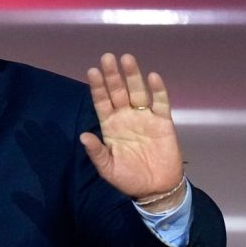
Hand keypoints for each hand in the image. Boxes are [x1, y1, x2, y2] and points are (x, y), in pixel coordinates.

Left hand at [79, 53, 184, 211]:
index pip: (102, 102)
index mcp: (110, 126)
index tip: (92, 71)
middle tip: (107, 57)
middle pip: (118, 92)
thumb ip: (97, 152)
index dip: (97, 87)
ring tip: (126, 59)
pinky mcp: (163, 122)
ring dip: (132, 76)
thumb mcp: (108, 169)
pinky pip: (160, 103)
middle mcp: (126, 117)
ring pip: (137, 92)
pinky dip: (158, 90)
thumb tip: (83, 136)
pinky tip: (152, 77)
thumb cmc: (129, 179)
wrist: (156, 189)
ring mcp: (145, 118)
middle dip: (112, 75)